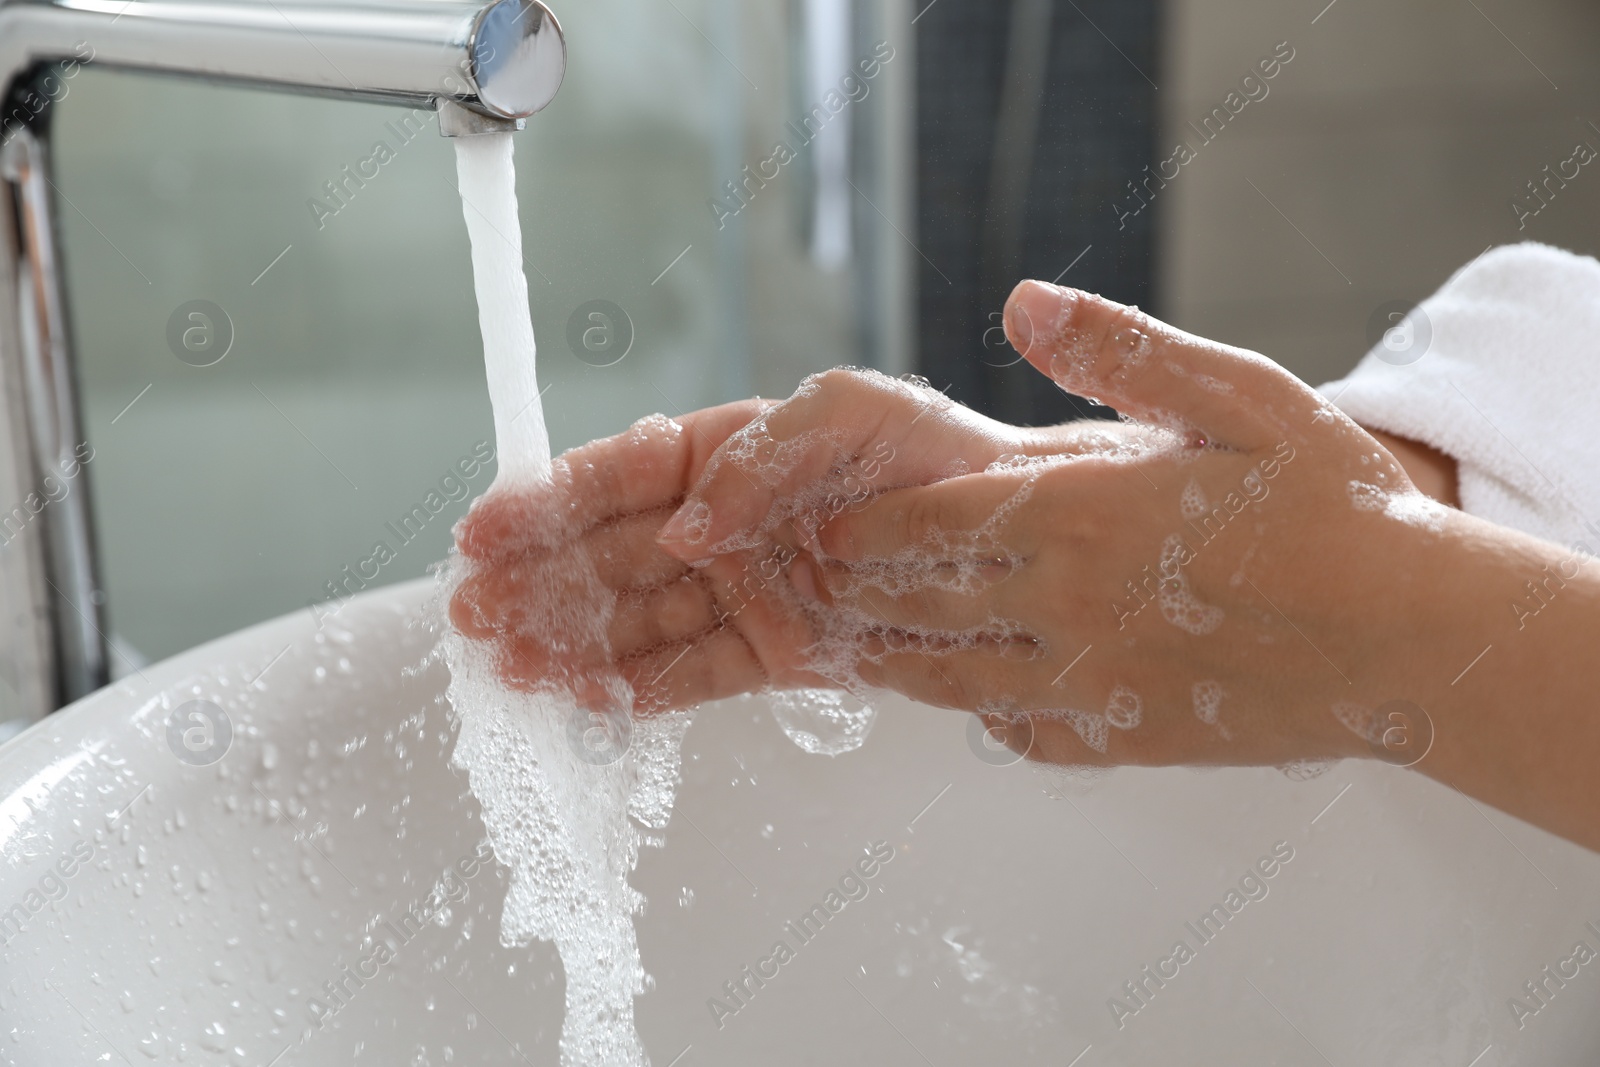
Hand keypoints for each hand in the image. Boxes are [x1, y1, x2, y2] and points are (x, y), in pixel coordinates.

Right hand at [448, 371, 1102, 711]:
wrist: (1010, 538)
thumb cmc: (936, 454)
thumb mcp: (851, 411)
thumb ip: (761, 456)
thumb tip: (688, 526)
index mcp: (728, 454)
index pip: (619, 476)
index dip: (549, 500)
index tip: (488, 525)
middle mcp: (723, 525)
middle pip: (609, 554)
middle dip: (539, 581)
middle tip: (475, 610)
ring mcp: (742, 593)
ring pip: (637, 620)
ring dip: (572, 642)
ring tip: (514, 665)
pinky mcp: (773, 653)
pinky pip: (691, 674)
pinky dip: (638, 688)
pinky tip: (585, 698)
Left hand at [658, 282, 1451, 768]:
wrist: (1413, 640)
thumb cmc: (1334, 504)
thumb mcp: (1239, 394)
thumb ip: (1121, 351)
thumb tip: (1020, 301)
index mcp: (1076, 516)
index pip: (928, 524)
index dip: (865, 529)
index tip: (825, 530)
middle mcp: (1061, 607)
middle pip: (919, 604)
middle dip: (860, 592)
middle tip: (816, 586)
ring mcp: (1087, 683)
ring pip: (952, 678)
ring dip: (895, 660)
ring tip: (858, 648)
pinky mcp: (1124, 739)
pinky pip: (1024, 733)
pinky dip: (986, 716)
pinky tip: (974, 703)